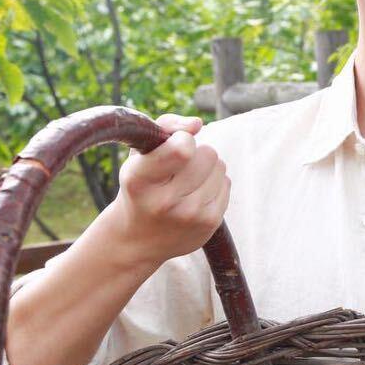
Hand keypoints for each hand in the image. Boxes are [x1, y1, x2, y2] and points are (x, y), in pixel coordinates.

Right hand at [109, 113, 230, 266]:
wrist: (138, 240)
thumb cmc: (141, 186)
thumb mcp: (140, 154)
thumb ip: (165, 126)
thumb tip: (197, 124)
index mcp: (139, 180)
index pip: (182, 149)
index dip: (183, 139)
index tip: (173, 147)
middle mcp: (164, 201)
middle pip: (208, 153)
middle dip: (196, 153)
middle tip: (178, 168)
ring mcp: (190, 215)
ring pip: (220, 166)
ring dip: (206, 168)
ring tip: (186, 183)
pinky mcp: (210, 223)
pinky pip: (226, 183)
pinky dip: (214, 184)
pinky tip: (195, 196)